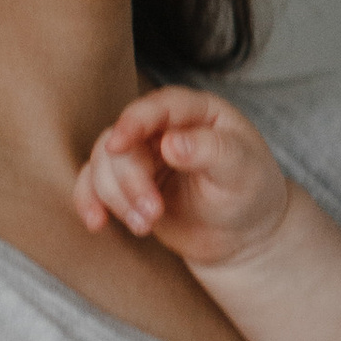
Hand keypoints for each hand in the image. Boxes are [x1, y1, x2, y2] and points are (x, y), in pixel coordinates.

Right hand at [76, 86, 289, 274]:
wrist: (243, 234)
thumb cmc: (251, 193)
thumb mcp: (242, 171)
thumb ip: (211, 151)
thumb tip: (170, 143)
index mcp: (198, 112)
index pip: (160, 106)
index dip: (135, 121)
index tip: (120, 145)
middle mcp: (165, 127)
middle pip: (124, 140)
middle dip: (131, 180)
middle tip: (153, 215)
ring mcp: (143, 154)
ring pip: (104, 163)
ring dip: (116, 197)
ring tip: (146, 226)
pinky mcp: (127, 183)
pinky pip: (93, 184)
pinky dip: (89, 201)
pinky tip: (96, 223)